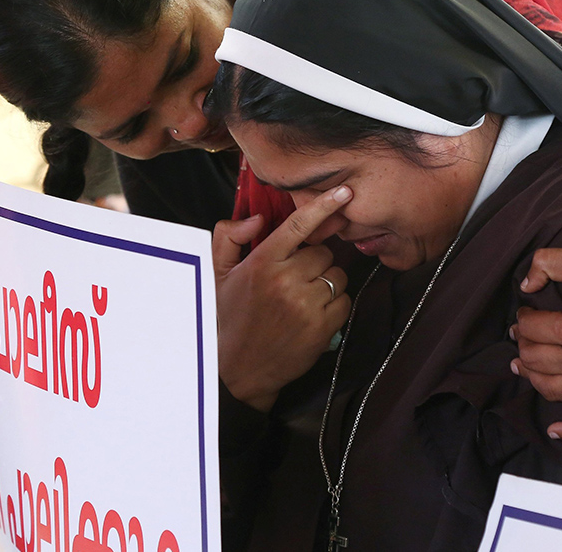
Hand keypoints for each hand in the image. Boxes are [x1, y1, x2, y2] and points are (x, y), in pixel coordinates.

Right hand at [213, 186, 352, 410]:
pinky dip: (334, 307)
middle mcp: (285, 280)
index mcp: (262, 261)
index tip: (344, 192)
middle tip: (296, 279)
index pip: (298, 225)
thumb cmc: (227, 318)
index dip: (324, 205)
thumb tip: (258, 218)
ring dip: (326, 284)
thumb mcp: (217, 274)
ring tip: (302, 299)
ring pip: (337, 277)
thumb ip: (229, 237)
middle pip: (324, 253)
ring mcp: (305, 304)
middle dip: (315, 262)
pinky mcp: (321, 328)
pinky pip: (344, 302)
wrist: (235, 370)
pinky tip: (312, 316)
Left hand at [512, 247, 561, 439]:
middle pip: (537, 360)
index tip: (526, 313)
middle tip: (522, 337)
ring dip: (534, 379)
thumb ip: (548, 262)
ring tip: (524, 368)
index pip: (531, 329)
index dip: (522, 319)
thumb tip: (525, 284)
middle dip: (523, 347)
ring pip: (556, 390)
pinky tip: (554, 430)